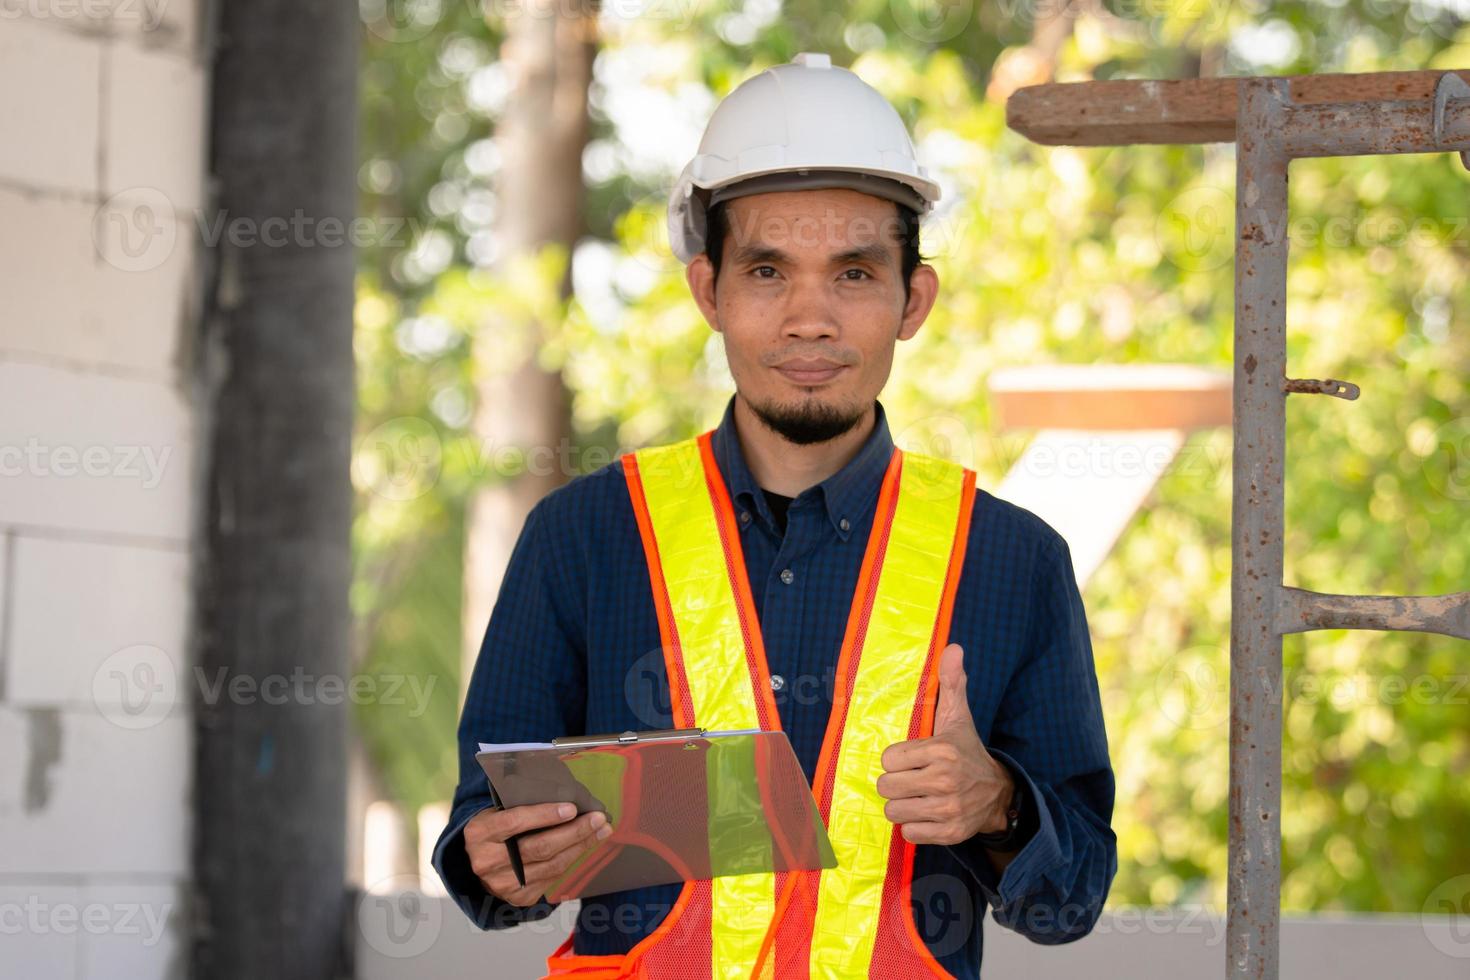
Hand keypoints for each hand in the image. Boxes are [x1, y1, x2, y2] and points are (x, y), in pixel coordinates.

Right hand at [464, 802, 611, 906]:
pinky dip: (572, 859)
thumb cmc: (496, 828)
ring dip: (581, 846)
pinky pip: (553, 877)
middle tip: (598, 818)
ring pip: (552, 865)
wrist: (480, 862)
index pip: (514, 822)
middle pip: (540, 847)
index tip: (572, 808)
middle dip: (575, 832)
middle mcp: (488, 862)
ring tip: (601, 830)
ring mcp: (503, 884)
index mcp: (480, 833)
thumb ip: (522, 803)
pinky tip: (585, 845)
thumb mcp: (497, 810)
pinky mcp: (519, 897)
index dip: (545, 815)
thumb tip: (566, 795)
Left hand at [877, 643, 1014, 845]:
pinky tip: (928, 814)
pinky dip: (914, 826)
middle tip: (912, 780)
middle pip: (886, 787)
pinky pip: (908, 833)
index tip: (911, 759)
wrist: (998, 794)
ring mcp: (948, 809)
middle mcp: (945, 780)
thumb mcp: (958, 717)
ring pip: (893, 811)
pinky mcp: (949, 833)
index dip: (896, 759)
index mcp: (942, 750)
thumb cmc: (966, 751)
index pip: (889, 759)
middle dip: (895, 784)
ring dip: (902, 806)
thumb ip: (951, 683)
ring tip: (918, 797)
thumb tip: (953, 647)